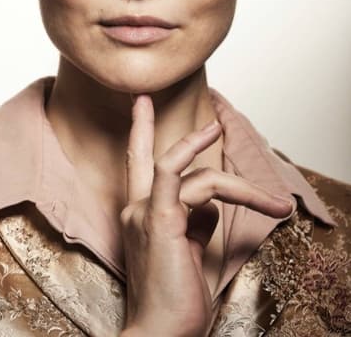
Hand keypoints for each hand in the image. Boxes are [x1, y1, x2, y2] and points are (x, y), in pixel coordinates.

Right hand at [120, 94, 291, 336]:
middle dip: (142, 124)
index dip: (141, 137)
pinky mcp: (160, 218)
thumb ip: (194, 221)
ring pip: (198, 175)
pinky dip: (209, 165)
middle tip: (143, 98)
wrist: (161, 333)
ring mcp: (144, 211)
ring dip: (242, 187)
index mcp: (142, 215)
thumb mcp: (187, 251)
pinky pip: (183, 176)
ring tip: (274, 204)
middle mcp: (136, 208)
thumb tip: (211, 204)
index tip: (142, 109)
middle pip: (143, 156)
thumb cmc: (175, 297)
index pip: (138, 168)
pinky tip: (230, 161)